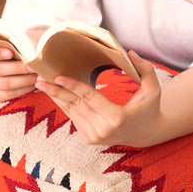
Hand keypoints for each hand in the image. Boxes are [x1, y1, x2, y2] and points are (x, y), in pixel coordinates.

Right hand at [0, 41, 37, 101]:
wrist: (7, 62)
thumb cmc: (10, 46)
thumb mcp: (7, 39)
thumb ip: (12, 39)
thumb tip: (26, 41)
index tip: (10, 52)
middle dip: (17, 68)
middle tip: (33, 66)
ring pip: (4, 83)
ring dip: (24, 80)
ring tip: (37, 75)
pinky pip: (8, 94)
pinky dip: (23, 89)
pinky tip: (32, 83)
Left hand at [36, 51, 163, 146]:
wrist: (146, 134)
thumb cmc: (149, 108)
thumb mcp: (153, 90)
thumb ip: (144, 70)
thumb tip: (130, 53)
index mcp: (116, 117)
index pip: (90, 98)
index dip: (73, 86)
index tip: (58, 76)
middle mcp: (103, 130)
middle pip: (75, 104)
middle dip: (56, 91)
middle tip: (39, 79)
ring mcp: (94, 136)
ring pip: (71, 112)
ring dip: (56, 97)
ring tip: (42, 84)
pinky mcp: (89, 139)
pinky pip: (73, 117)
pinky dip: (64, 105)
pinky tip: (55, 93)